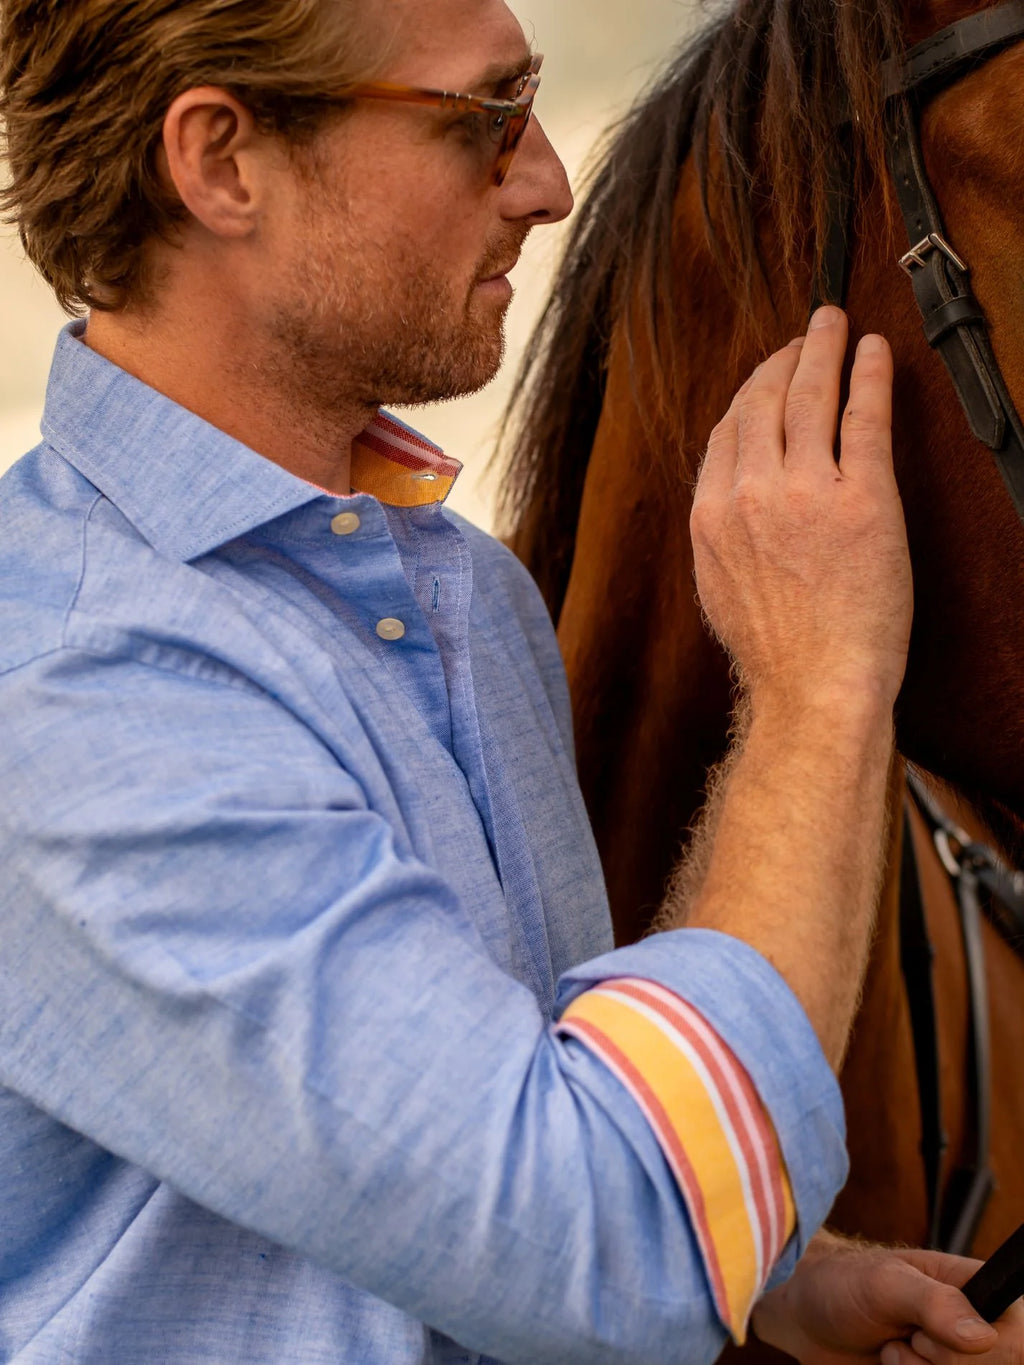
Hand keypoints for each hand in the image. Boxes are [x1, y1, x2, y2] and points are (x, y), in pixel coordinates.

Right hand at [690, 306, 912, 713]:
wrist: (814, 686)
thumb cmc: (775, 654)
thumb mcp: (721, 591)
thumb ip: (723, 536)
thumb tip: (731, 507)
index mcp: (712, 516)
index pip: (726, 433)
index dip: (749, 395)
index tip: (766, 380)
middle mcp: (750, 494)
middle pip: (762, 402)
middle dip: (783, 360)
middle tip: (805, 336)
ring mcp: (806, 492)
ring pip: (809, 396)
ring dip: (822, 348)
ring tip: (834, 325)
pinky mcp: (863, 498)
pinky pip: (864, 417)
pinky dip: (868, 375)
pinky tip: (874, 352)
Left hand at [752, 1230, 1023, 1364]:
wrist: (809, 1318)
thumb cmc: (843, 1285)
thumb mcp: (883, 1284)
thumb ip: (933, 1302)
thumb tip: (982, 1334)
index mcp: (980, 1291)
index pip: (1018, 1337)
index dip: (985, 1350)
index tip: (926, 1336)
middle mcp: (980, 1330)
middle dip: (941, 1364)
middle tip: (907, 1337)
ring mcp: (961, 1360)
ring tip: (895, 1350)